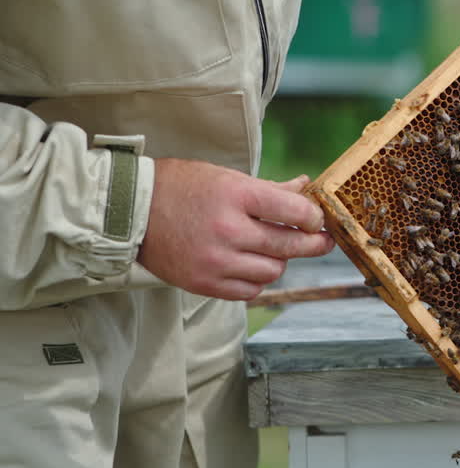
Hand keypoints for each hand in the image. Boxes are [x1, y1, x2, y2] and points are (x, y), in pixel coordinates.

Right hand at [139, 158, 333, 300]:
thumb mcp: (227, 177)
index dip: (314, 218)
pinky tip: (252, 265)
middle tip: (321, 241)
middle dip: (313, 244)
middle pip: (289, 245)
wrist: (130, 211)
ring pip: (273, 271)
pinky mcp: (203, 283)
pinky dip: (257, 280)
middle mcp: (228, 230)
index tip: (316, 220)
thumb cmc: (182, 187)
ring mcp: (215, 260)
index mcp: (236, 196)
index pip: (295, 212)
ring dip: (280, 261)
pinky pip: (249, 290)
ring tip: (273, 250)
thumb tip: (306, 187)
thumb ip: (270, 189)